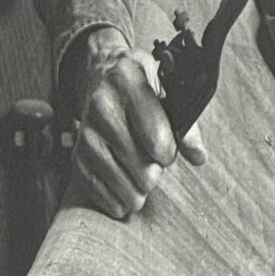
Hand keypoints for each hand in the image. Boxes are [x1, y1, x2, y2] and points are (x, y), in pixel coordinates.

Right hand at [66, 26, 206, 219]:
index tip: (168, 149)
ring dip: (140, 188)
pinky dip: (118, 199)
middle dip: (156, 170)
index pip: (156, 136)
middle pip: (143, 168)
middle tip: (153, 158)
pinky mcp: (77, 154)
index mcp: (128, 80)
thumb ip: (186, 124)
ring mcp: (86, 132)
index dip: (169, 151)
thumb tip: (198, 157)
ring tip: (142, 172)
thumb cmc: (143, 85)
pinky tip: (127, 191)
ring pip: (125, 186)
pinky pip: (100, 192)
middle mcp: (102, 105)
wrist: (102, 76)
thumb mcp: (168, 89)